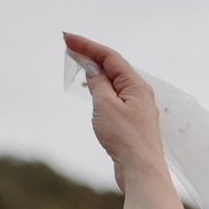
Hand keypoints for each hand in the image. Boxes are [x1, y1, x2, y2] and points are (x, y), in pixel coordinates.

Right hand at [64, 32, 166, 192]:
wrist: (141, 170)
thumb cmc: (125, 138)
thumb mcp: (105, 105)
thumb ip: (98, 83)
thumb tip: (94, 70)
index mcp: (136, 85)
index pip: (110, 57)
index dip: (87, 45)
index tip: (67, 38)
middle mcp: (140, 93)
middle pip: (113, 67)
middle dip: (91, 55)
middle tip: (68, 47)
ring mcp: (137, 108)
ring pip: (114, 82)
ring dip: (96, 71)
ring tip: (77, 64)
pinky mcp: (132, 122)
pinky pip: (115, 97)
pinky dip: (101, 89)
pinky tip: (93, 91)